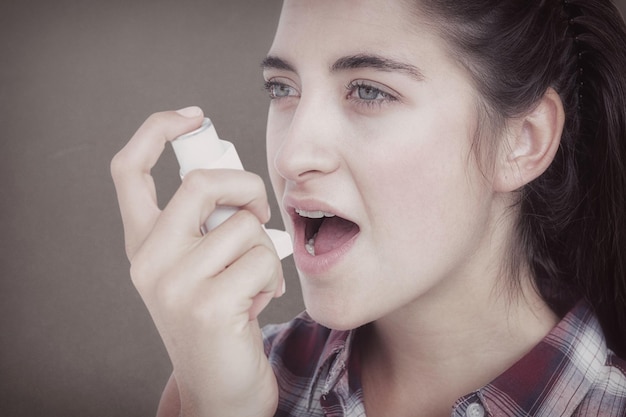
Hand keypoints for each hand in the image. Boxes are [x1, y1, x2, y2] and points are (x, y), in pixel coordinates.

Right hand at [111, 107, 281, 416]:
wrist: (220, 385)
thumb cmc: (220, 315)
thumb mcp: (199, 263)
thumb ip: (204, 221)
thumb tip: (234, 176)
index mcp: (143, 242)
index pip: (127, 170)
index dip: (156, 131)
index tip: (192, 116)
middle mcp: (148, 260)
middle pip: (200, 183)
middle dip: (246, 186)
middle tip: (258, 211)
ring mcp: (173, 284)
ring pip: (243, 225)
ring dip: (265, 246)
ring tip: (256, 277)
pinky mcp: (208, 305)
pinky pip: (262, 259)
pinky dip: (273, 274)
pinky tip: (260, 299)